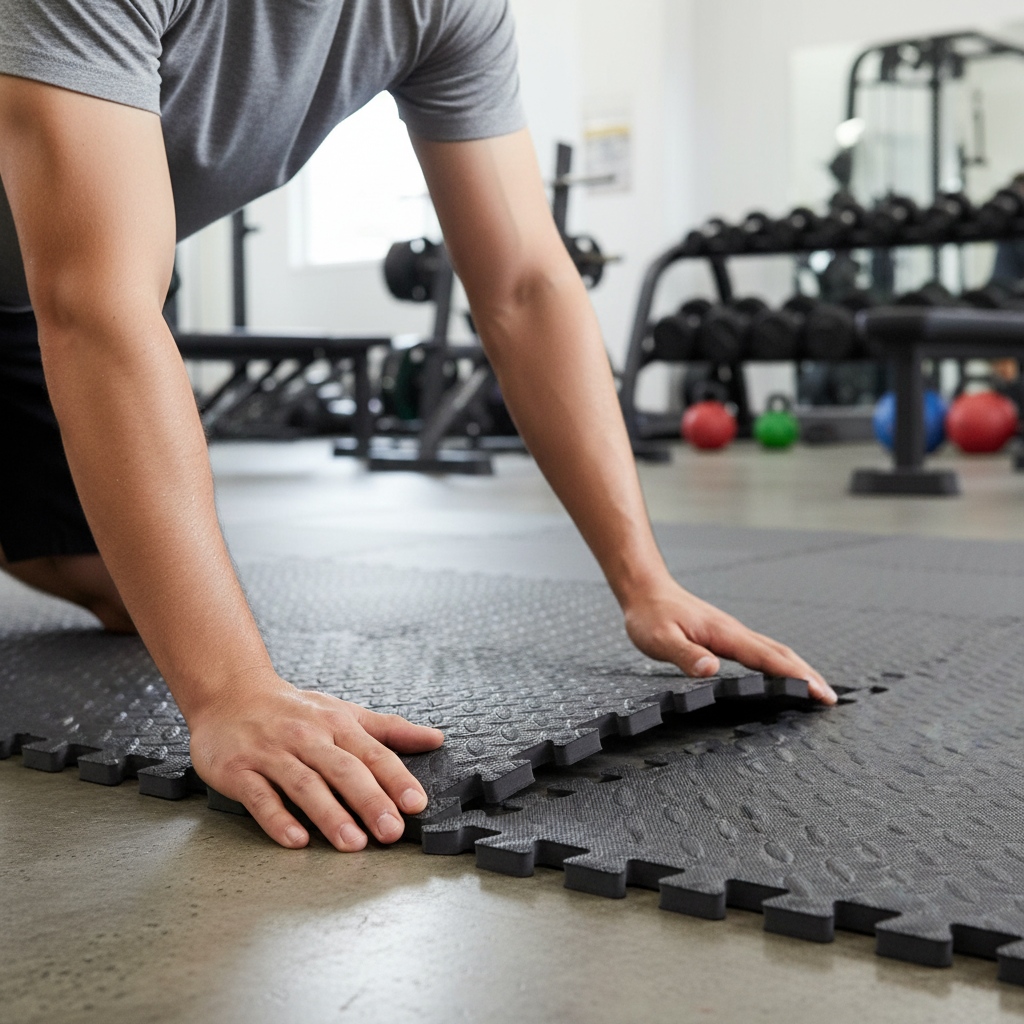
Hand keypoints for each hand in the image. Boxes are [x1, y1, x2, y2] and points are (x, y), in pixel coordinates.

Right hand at [188, 675, 445, 850]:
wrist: (229, 694)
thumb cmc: (294, 711)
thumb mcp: (344, 713)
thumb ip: (389, 730)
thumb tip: (436, 738)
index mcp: (336, 724)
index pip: (372, 753)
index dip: (395, 778)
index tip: (416, 803)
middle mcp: (307, 737)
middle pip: (343, 770)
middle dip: (369, 801)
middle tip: (392, 832)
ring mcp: (271, 753)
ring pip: (305, 785)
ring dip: (330, 815)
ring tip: (354, 843)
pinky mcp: (238, 770)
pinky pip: (260, 796)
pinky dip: (278, 818)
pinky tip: (297, 840)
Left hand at [622, 578, 836, 703]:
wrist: (645, 590)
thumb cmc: (650, 615)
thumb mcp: (660, 640)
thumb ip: (685, 655)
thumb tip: (711, 670)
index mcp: (725, 634)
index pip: (768, 658)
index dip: (796, 676)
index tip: (820, 692)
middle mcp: (735, 632)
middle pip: (781, 654)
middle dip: (808, 675)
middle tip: (830, 699)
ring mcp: (732, 632)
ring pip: (773, 651)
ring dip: (798, 669)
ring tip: (817, 690)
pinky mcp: (725, 635)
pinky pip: (760, 650)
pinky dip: (779, 664)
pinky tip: (780, 675)